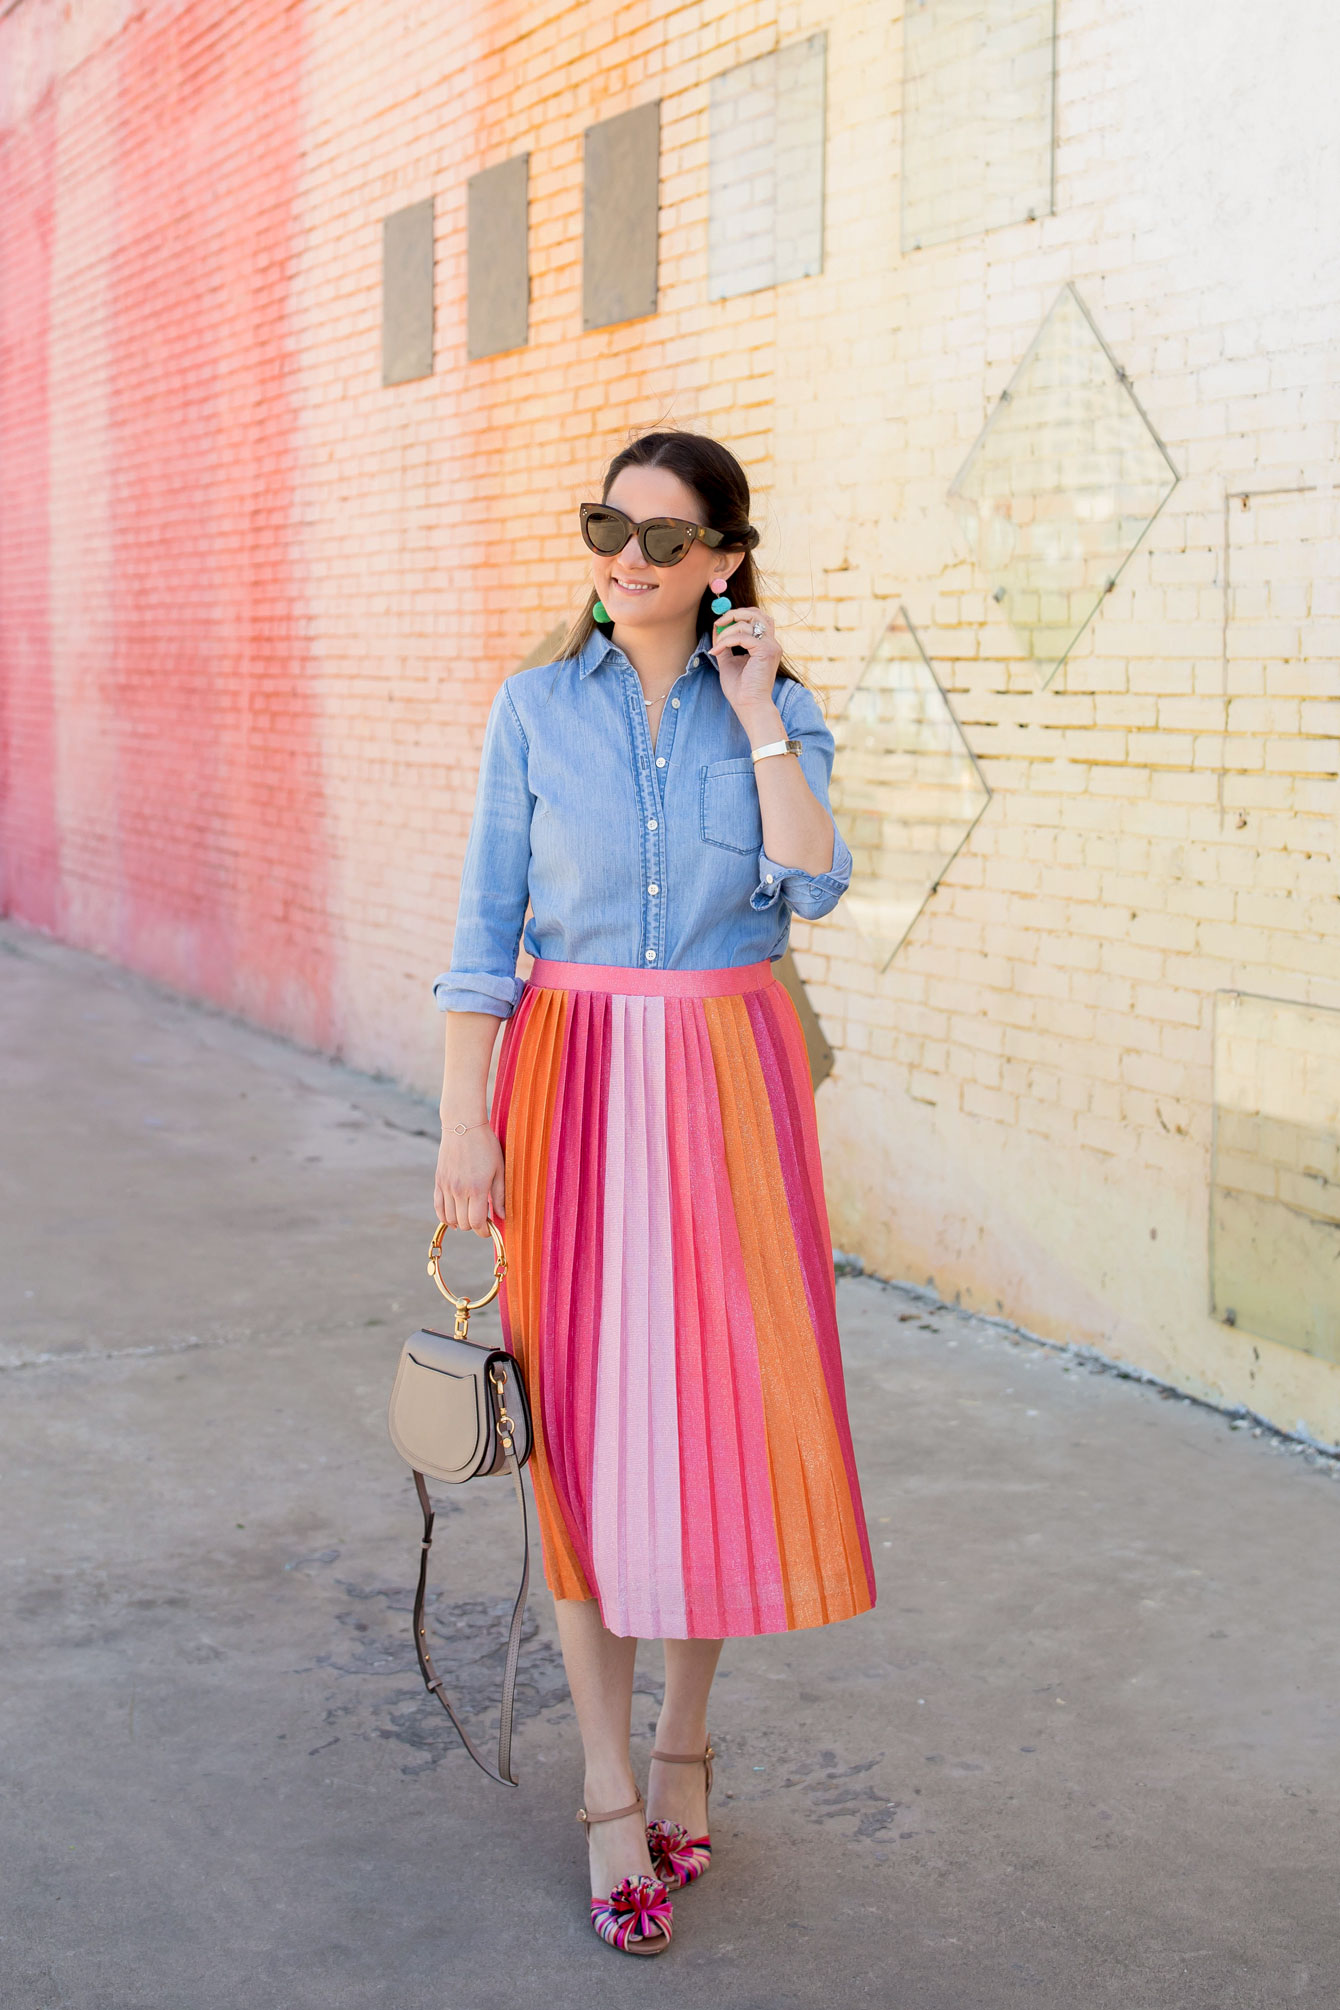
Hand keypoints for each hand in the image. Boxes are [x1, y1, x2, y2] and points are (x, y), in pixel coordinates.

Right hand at [434, 1121, 505, 1234]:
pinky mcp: (438, 1182)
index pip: (476, 1222)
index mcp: (477, 1188)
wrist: (463, 1126)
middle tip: (483, 1219)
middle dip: (474, 1226)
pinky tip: (454, 1217)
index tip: (489, 1229)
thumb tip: (502, 1216)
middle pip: (463, 1223)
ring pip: (450, 1218)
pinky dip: (445, 1217)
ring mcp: (446, 1186)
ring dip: (461, 1222)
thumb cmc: (486, 1146)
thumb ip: (500, 1195)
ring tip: (470, 1216)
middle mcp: (459, 1190)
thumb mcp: (499, 1170)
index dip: (484, 1231)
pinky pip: (438, 1208)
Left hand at [709, 604, 781, 723]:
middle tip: (717, 623)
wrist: (749, 706)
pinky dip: (727, 640)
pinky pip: (743, 636)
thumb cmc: (740, 689)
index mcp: (765, 644)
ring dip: (727, 630)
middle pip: (756, 613)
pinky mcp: (766, 651)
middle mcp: (771, 643)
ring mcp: (771, 646)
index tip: (719, 624)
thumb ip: (725, 644)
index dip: (737, 615)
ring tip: (717, 645)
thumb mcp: (728, 662)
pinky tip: (717, 651)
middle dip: (734, 614)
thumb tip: (716, 627)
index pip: (755, 617)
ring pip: (749, 622)